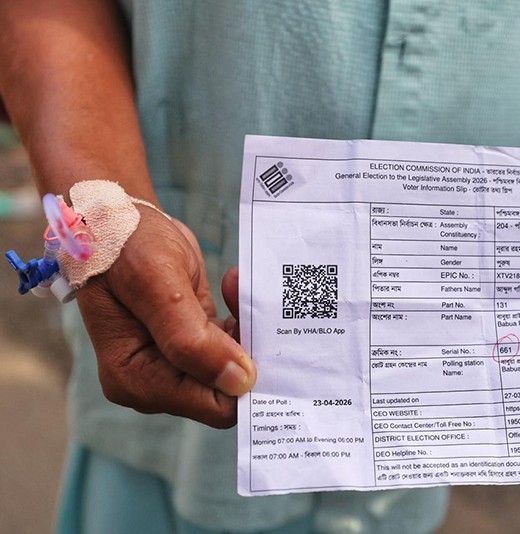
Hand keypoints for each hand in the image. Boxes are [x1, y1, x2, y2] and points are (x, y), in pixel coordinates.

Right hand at [76, 206, 255, 427]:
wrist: (118, 220)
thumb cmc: (124, 245)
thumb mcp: (155, 284)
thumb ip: (192, 338)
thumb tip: (239, 383)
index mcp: (137, 379)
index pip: (213, 405)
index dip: (244, 378)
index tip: (255, 334)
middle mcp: (156, 379)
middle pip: (228, 388)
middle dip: (247, 349)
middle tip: (248, 303)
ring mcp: (174, 362)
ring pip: (235, 365)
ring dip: (246, 327)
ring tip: (235, 287)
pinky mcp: (191, 342)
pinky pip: (232, 344)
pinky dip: (240, 316)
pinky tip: (231, 286)